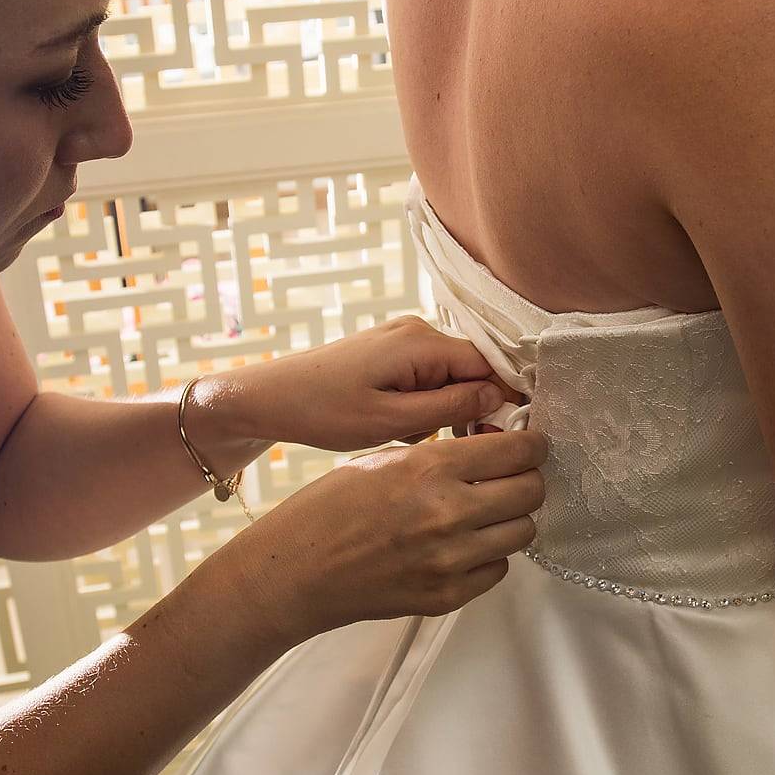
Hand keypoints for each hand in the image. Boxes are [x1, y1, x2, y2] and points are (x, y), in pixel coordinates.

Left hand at [193, 316, 520, 456]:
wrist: (270, 397)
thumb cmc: (322, 410)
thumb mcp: (391, 420)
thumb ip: (450, 406)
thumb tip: (498, 397)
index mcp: (420, 343)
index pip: (489, 364)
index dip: (504, 399)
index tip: (504, 434)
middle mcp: (416, 331)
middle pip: (472, 369)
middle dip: (469, 407)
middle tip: (449, 443)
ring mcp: (402, 339)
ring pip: (449, 376)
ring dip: (443, 409)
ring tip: (410, 433)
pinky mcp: (390, 351)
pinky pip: (427, 376)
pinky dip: (423, 403)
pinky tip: (399, 424)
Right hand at [211, 428, 547, 644]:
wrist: (298, 571)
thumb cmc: (330, 509)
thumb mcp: (383, 459)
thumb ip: (441, 455)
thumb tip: (493, 447)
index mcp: (430, 468)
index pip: (518, 451)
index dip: (530, 445)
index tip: (529, 446)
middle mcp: (448, 513)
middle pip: (530, 492)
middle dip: (526, 479)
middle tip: (509, 478)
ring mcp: (451, 560)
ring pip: (523, 532)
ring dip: (511, 519)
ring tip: (486, 513)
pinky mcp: (447, 595)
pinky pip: (498, 569)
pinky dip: (489, 555)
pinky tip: (463, 545)